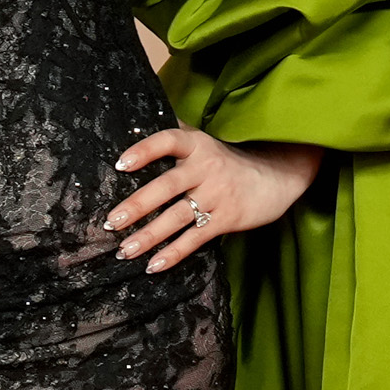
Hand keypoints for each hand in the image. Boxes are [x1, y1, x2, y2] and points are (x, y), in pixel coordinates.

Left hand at [108, 130, 316, 271]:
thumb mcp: (205, 142)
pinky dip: (174, 253)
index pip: (168, 141)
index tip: (121, 164)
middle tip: (112, 223)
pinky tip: (153, 266)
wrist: (277, 177)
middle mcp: (206, 168)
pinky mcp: (227, 218)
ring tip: (125, 250)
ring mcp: (217, 194)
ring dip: (149, 236)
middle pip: (167, 186)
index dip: (144, 151)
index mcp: (197, 145)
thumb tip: (134, 124)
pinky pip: (195, 238)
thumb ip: (175, 136)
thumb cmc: (228, 160)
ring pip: (177, 217)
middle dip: (137, 205)